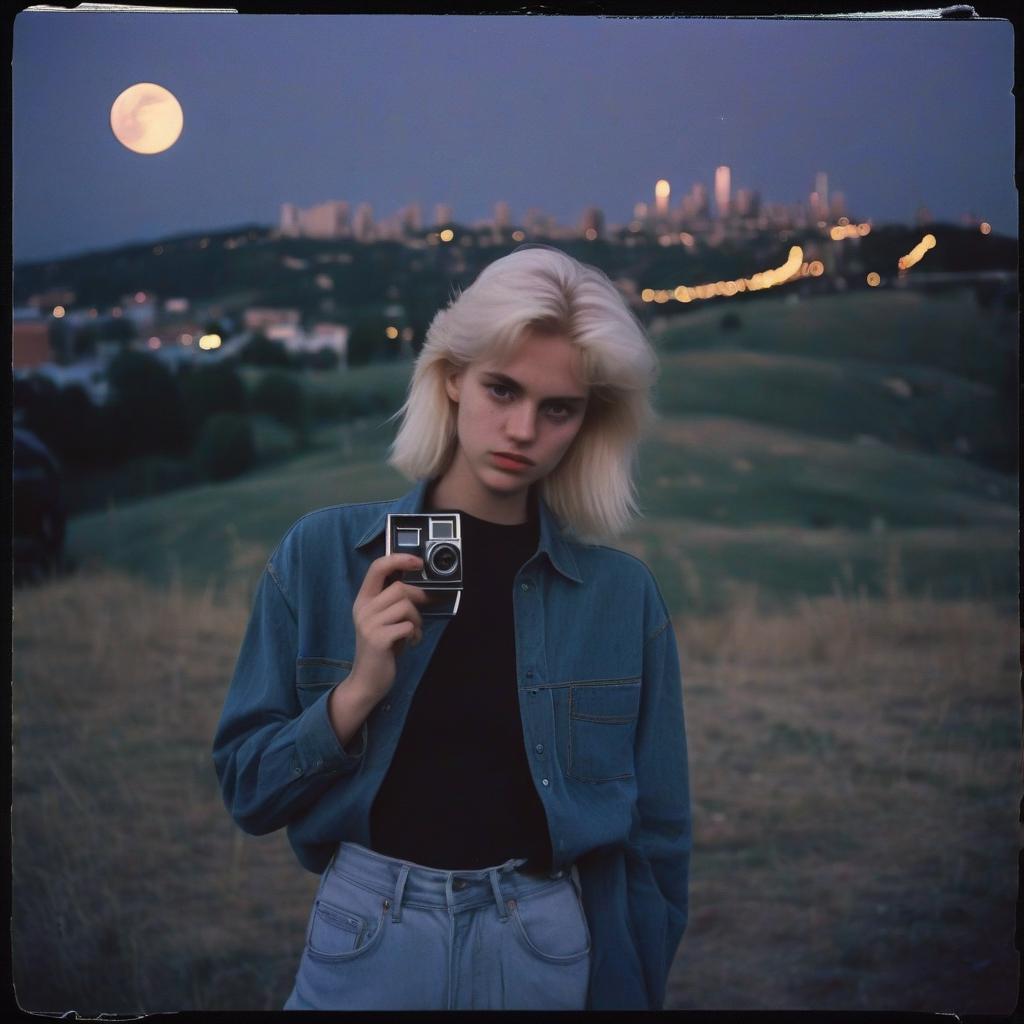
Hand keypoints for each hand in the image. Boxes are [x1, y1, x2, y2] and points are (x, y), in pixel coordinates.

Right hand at [348, 553, 430, 705]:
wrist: (367, 680)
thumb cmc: (382, 647)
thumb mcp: (384, 620)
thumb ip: (395, 602)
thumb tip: (424, 586)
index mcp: (364, 600)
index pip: (377, 567)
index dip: (399, 559)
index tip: (418, 561)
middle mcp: (363, 609)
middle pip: (400, 588)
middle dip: (419, 598)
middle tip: (423, 611)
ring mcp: (369, 624)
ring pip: (406, 606)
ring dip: (418, 620)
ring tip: (413, 632)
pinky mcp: (377, 639)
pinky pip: (408, 625)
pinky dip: (416, 634)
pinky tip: (411, 642)